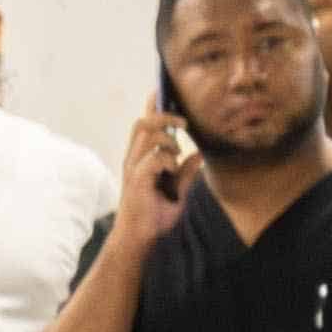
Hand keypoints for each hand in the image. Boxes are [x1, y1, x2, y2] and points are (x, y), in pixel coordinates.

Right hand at [113, 109, 196, 249]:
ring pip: (147, 134)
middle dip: (164, 116)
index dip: (152, 105)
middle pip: (143, 122)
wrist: (139, 240)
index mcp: (140, 159)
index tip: (162, 90)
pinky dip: (168, 160)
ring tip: (177, 154)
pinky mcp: (137, 180)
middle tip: (185, 124)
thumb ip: (186, 174)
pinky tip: (171, 171)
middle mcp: (133, 160)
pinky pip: (154, 158)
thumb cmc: (155, 218)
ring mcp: (133, 169)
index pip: (143, 124)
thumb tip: (199, 155)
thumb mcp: (178, 193)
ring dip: (168, 139)